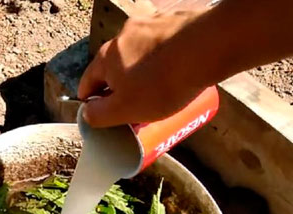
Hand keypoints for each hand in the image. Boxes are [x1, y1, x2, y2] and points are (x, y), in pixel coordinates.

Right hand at [78, 10, 217, 127]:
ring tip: (160, 90)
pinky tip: (177, 71)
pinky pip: (162, 45)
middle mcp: (122, 36)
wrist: (205, 48)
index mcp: (105, 58)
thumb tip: (87, 114)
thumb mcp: (125, 109)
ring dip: (142, 70)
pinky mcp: (172, 20)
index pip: (87, 82)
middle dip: (121, 87)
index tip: (100, 114)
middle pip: (114, 67)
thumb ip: (100, 114)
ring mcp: (148, 25)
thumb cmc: (162, 83)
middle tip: (135, 107)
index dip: (91, 102)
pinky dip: (164, 58)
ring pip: (138, 54)